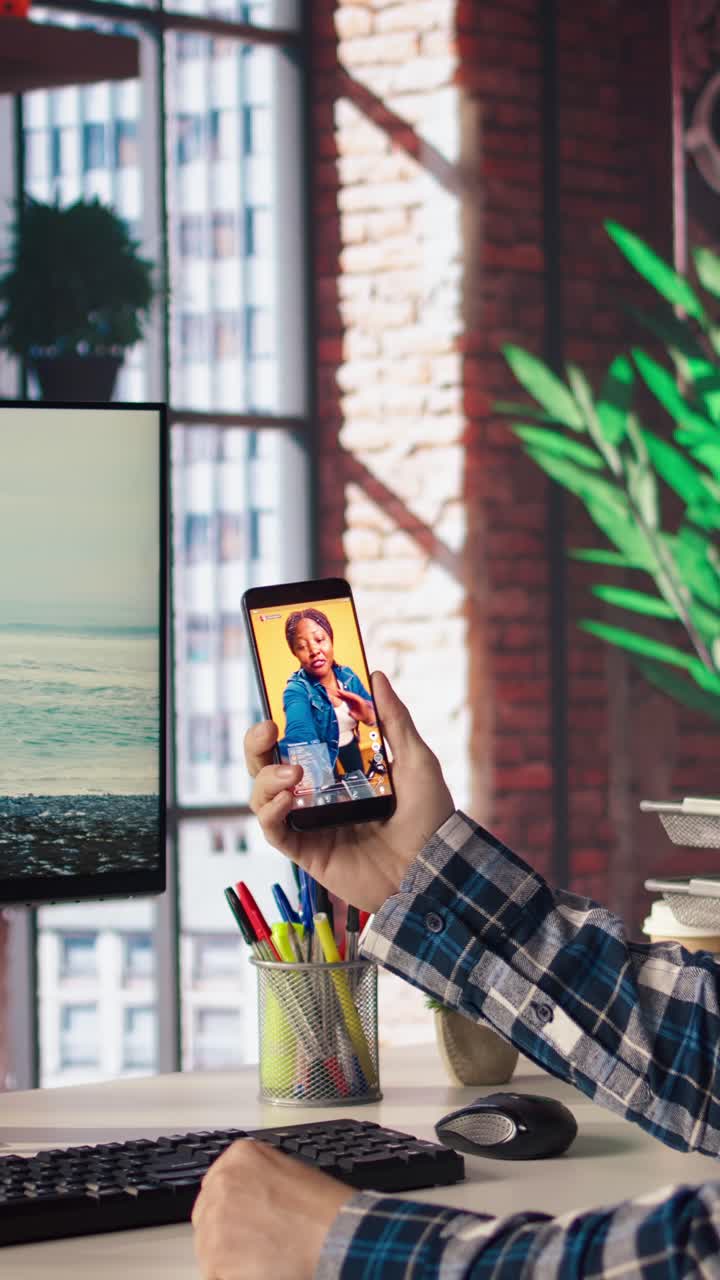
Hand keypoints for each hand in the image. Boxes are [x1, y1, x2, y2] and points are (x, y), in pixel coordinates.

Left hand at [192, 1139, 351, 1279]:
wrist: (335, 1237)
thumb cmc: (324, 1210)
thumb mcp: (289, 1172)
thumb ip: (257, 1180)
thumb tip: (247, 1200)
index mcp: (240, 1156)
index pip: (215, 1187)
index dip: (230, 1211)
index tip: (240, 1223)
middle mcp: (222, 1182)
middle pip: (206, 1217)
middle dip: (225, 1234)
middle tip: (252, 1247)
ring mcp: (216, 1218)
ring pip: (207, 1249)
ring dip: (228, 1259)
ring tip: (260, 1261)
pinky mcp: (215, 1255)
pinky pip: (213, 1273)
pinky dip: (230, 1276)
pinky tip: (256, 1271)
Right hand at [244, 671, 454, 910]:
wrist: (433, 871)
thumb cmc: (430, 818)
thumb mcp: (416, 760)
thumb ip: (394, 719)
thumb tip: (375, 675)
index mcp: (340, 769)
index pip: (299, 740)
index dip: (283, 720)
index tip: (280, 701)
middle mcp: (319, 793)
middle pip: (268, 763)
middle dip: (256, 744)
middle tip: (268, 728)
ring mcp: (309, 821)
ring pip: (262, 793)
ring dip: (265, 777)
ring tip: (292, 773)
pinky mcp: (305, 850)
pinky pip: (272, 829)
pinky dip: (270, 811)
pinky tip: (285, 799)